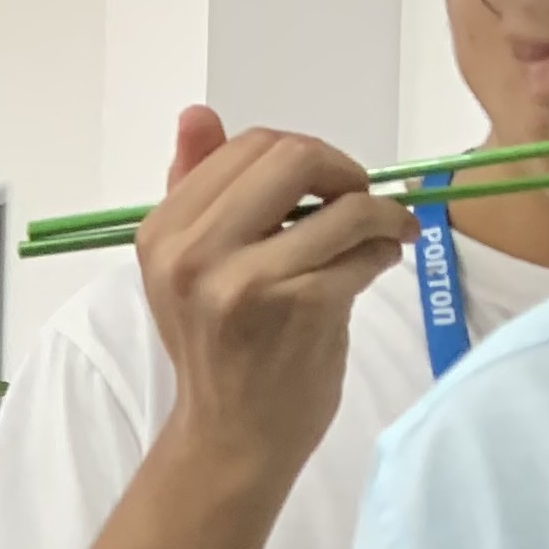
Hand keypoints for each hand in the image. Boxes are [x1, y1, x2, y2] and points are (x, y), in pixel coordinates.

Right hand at [136, 110, 418, 482]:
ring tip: (382, 236)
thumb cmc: (222, 347)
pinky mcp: (298, 308)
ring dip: (381, 215)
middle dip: (344, 172)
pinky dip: (386, 250)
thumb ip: (196, 188)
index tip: (323, 188)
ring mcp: (244, 282)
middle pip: (294, 157)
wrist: (232, 435)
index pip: (246, 146)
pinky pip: (365, 248)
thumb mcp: (189, 265)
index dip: (303, 155)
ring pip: (343, 204)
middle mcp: (193, 253)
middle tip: (357, 203)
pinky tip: (376, 266)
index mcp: (162, 233)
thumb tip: (197, 114)